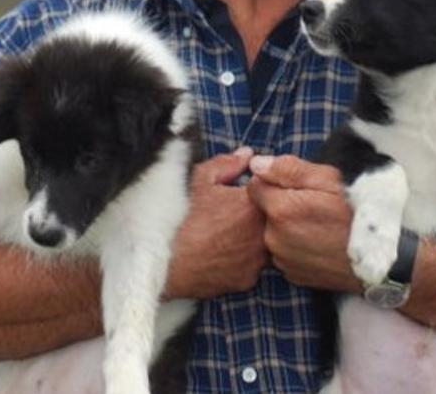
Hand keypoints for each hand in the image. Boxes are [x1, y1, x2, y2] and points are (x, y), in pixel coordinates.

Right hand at [164, 148, 267, 298]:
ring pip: (266, 244)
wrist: (162, 261)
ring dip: (254, 238)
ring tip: (228, 234)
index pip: (272, 191)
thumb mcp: (199, 179)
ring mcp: (257, 259)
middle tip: (234, 213)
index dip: (259, 189)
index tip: (245, 191)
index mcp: (255, 205)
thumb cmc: (179, 218)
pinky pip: (253, 265)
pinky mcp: (248, 280)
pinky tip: (224, 253)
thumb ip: (227, 164)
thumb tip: (247, 155)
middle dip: (259, 213)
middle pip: (273, 219)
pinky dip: (243, 259)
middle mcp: (263, 233)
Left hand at [246, 154, 360, 293]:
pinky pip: (284, 253)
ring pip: (273, 233)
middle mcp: (274, 237)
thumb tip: (256, 164)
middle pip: (263, 211)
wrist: (381, 260)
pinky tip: (317, 244)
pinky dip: (295, 247)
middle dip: (281, 205)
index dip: (272, 182)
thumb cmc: (358, 214)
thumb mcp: (330, 180)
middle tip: (312, 205)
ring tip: (317, 226)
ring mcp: (282, 259)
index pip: (254, 186)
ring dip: (287, 227)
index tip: (295, 186)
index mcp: (281, 209)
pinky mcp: (292, 275)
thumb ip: (288, 169)